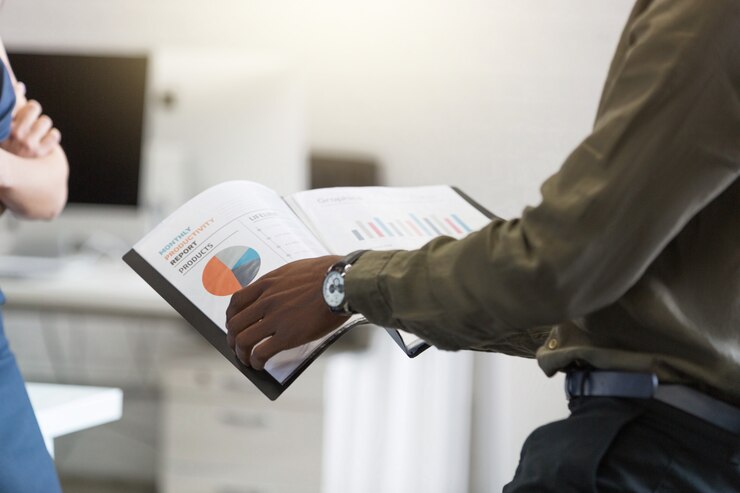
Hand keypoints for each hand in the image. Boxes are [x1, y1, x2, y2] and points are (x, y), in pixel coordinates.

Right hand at [0, 82, 60, 157]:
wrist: (16, 171)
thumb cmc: (12, 140)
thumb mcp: (7, 122)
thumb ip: (12, 102)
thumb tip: (18, 83)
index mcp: (2, 125)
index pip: (14, 100)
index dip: (18, 92)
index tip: (21, 88)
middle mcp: (13, 134)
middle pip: (34, 107)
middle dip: (33, 111)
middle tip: (29, 119)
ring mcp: (27, 144)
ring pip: (45, 120)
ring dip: (42, 125)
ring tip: (34, 132)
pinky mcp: (41, 153)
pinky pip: (55, 135)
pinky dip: (51, 136)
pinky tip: (43, 140)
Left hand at [226, 255, 348, 369]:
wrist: (343, 282)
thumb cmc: (328, 275)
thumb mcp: (295, 270)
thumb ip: (281, 282)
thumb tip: (278, 294)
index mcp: (268, 283)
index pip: (237, 301)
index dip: (231, 317)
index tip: (234, 325)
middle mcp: (266, 300)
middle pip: (235, 323)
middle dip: (233, 338)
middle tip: (237, 347)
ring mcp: (276, 318)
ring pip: (243, 340)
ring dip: (241, 353)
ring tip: (246, 360)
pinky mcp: (288, 336)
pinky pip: (261, 352)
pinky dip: (255, 362)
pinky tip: (259, 365)